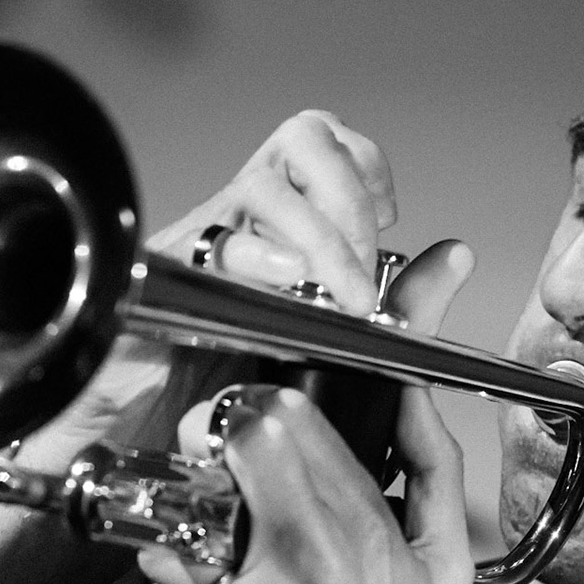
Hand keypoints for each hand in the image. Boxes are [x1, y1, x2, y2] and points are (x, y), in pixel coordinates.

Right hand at [14, 112, 398, 471]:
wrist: (128, 444)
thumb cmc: (212, 397)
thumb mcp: (326, 345)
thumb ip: (394, 307)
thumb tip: (455, 256)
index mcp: (274, 228)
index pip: (326, 144)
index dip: (365, 168)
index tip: (385, 220)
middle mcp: (236, 224)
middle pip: (302, 139)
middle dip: (349, 197)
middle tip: (359, 273)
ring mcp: (196, 248)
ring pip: (264, 186)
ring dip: (318, 236)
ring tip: (335, 297)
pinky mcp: (157, 286)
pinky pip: (207, 248)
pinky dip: (255, 261)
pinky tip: (280, 291)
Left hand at [137, 240, 474, 583]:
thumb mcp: (444, 572)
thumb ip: (433, 473)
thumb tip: (413, 396)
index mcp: (369, 538)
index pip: (290, 424)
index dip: (256, 412)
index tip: (248, 424)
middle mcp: (312, 570)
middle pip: (230, 458)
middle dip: (212, 455)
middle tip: (213, 473)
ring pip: (183, 529)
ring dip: (184, 537)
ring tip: (209, 559)